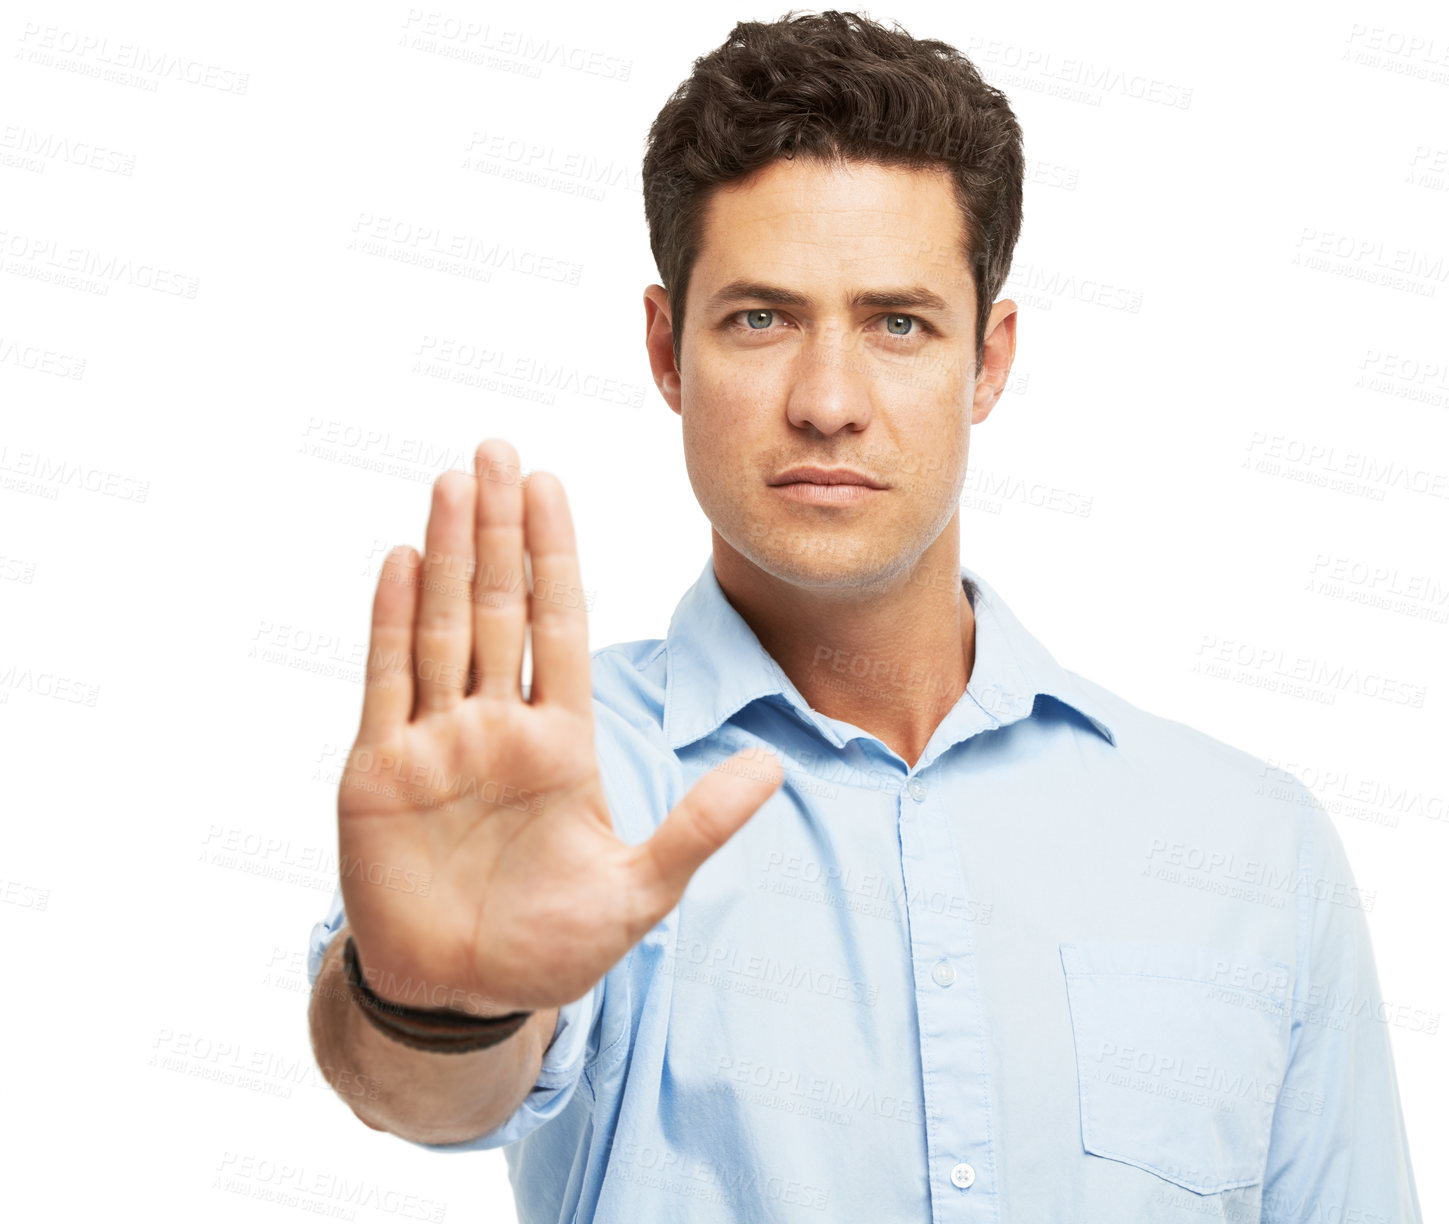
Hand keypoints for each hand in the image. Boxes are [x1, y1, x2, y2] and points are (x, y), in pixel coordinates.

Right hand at [335, 439, 781, 1011]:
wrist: (464, 996)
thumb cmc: (552, 947)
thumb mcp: (640, 890)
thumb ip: (700, 826)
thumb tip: (772, 768)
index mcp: (559, 741)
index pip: (558, 627)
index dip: (555, 556)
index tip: (552, 486)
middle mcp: (496, 725)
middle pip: (498, 607)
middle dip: (498, 530)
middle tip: (498, 450)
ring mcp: (436, 742)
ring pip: (442, 627)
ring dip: (448, 555)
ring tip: (454, 483)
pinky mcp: (379, 771)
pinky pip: (386, 682)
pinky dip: (391, 622)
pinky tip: (401, 561)